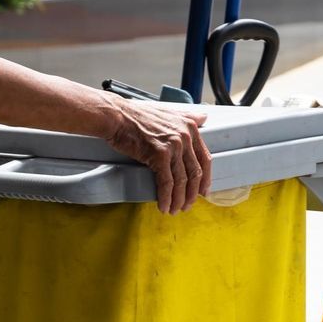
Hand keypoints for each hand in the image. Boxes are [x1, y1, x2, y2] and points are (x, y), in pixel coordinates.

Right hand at [105, 99, 212, 213]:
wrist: (117, 117)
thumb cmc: (137, 116)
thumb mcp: (169, 112)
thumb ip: (188, 117)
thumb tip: (203, 118)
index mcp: (190, 128)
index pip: (205, 159)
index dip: (205, 179)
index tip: (203, 191)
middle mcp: (185, 137)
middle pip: (195, 173)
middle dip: (192, 194)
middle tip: (188, 205)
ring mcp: (173, 146)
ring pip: (182, 181)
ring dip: (179, 199)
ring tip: (175, 209)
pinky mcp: (159, 155)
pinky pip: (167, 183)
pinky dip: (166, 197)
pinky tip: (164, 206)